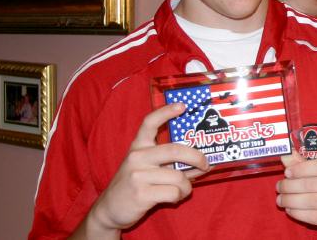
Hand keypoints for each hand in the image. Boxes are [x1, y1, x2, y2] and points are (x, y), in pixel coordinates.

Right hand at [87, 103, 209, 233]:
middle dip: (196, 157)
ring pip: (178, 177)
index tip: (183, 106)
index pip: (150, 122)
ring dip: (187, 186)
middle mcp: (137, 157)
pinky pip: (173, 192)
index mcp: (138, 146)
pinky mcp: (141, 194)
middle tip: (206, 164)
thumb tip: (203, 162)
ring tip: (183, 189)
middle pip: (175, 150)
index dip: (166, 112)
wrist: (109, 210)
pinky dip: (180, 196)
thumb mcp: (146, 167)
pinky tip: (174, 198)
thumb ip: (170, 162)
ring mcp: (138, 175)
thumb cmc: (135, 185)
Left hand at [276, 153, 316, 236]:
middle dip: (290, 186)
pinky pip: (314, 216)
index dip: (302, 169)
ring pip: (311, 201)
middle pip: (313, 184)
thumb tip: (285, 153)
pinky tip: (289, 210)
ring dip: (291, 200)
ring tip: (280, 199)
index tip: (287, 172)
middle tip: (278, 187)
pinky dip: (298, 213)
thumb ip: (302, 163)